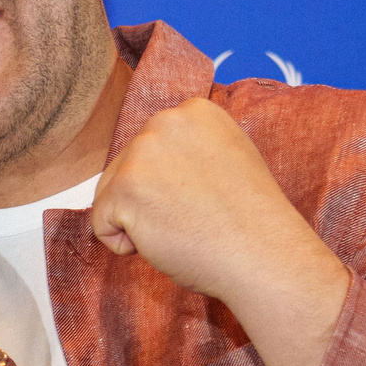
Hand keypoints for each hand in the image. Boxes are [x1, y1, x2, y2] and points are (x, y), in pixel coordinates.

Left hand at [91, 97, 350, 365]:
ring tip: (183, 226)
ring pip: (110, 196)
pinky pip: (101, 225)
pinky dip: (127, 246)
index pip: (150, 151)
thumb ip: (188, 150)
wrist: (264, 254)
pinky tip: (167, 240)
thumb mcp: (225, 160)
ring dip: (139, 222)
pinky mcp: (125, 187)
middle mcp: (165, 121)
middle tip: (194, 217)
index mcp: (194, 111)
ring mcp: (143, 152)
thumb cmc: (249, 221)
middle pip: (124, 170)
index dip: (170, 186)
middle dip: (150, 203)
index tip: (205, 198)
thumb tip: (151, 163)